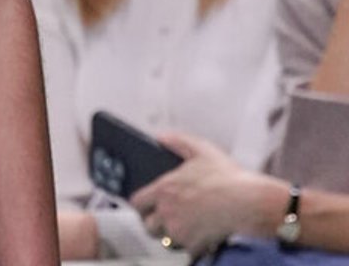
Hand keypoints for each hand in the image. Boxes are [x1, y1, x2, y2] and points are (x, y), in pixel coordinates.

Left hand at [132, 132, 284, 252]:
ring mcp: (180, 232)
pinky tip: (201, 234)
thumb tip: (162, 138)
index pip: (137, 202)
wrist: (250, 204)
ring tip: (185, 226)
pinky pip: (186, 249)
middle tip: (166, 218)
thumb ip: (178, 141)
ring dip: (171, 234)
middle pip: (148, 225)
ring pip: (165, 239)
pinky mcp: (195, 247)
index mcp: (163, 190)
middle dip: (154, 222)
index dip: (141, 204)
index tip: (147, 204)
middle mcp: (167, 213)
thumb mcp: (201, 149)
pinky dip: (191, 244)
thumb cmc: (227, 178)